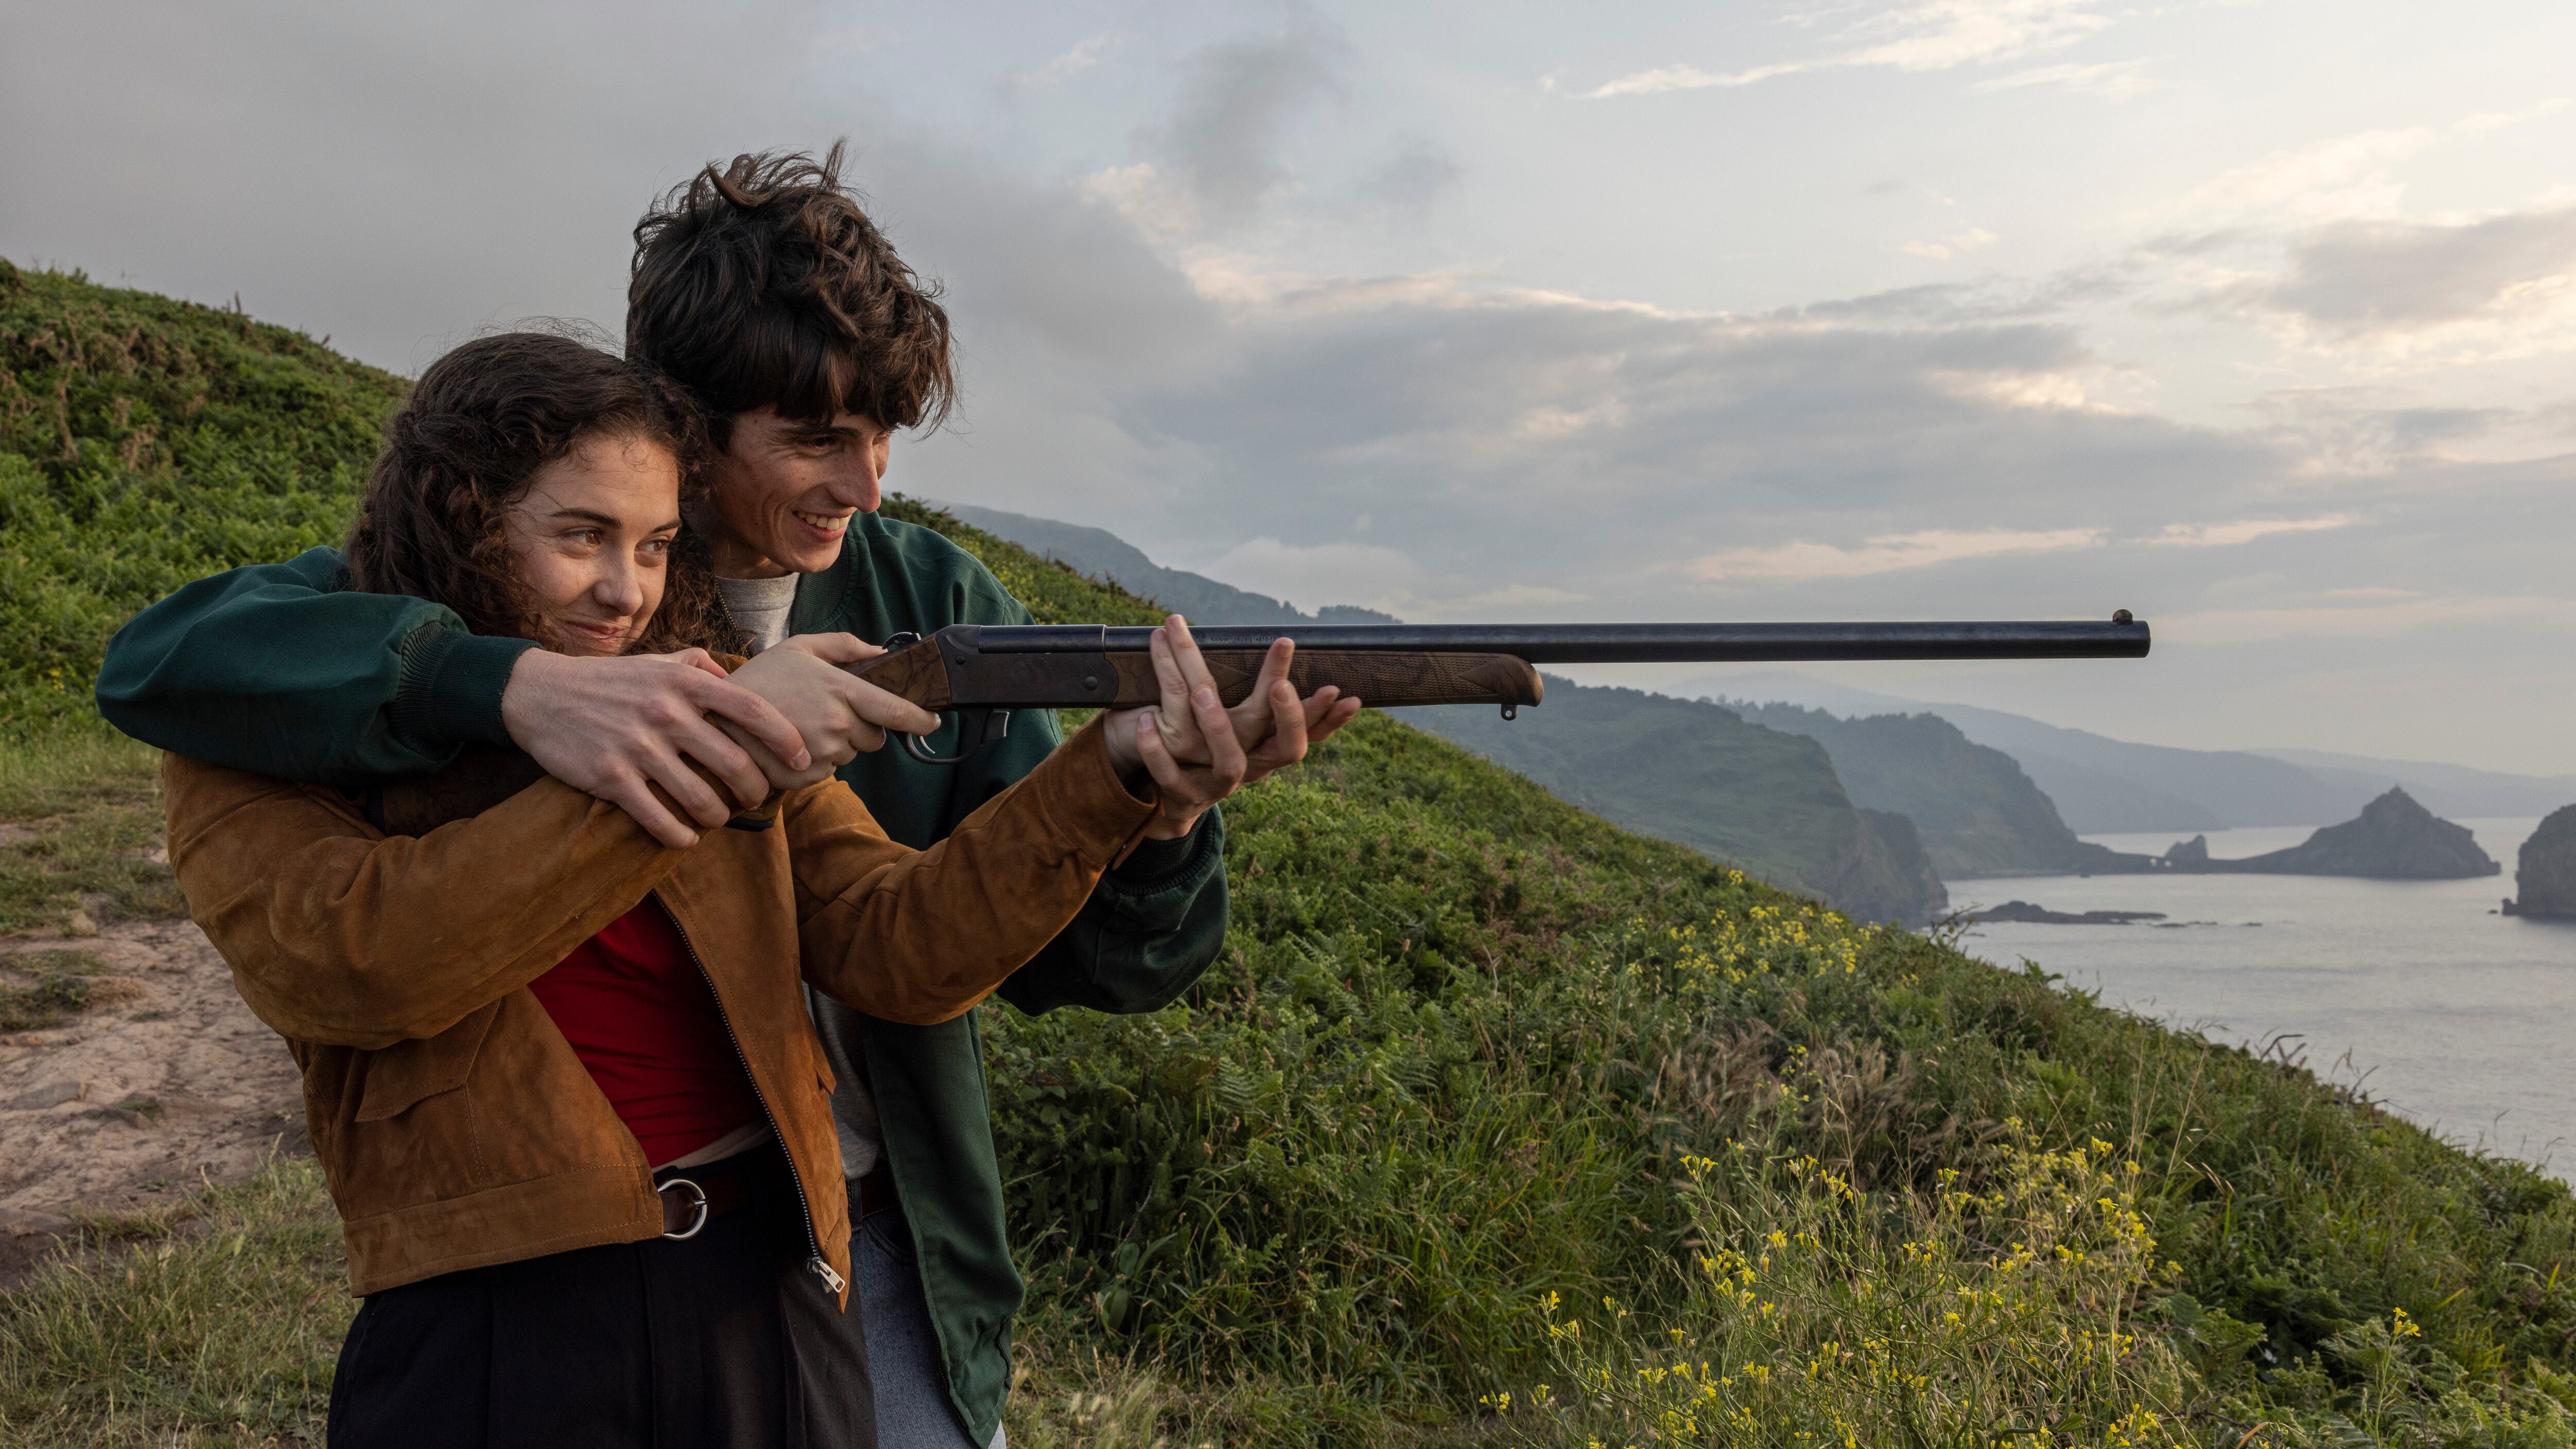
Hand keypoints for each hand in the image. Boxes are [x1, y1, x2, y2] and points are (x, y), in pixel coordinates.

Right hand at [501, 648, 810, 848]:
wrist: (540, 694)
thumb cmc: (608, 681)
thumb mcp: (655, 661)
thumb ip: (698, 665)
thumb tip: (734, 678)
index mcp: (685, 684)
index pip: (754, 712)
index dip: (786, 739)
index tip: (802, 759)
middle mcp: (667, 714)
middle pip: (736, 765)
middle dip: (756, 790)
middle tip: (757, 798)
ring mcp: (639, 748)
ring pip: (702, 800)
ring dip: (718, 817)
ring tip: (718, 817)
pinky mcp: (611, 778)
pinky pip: (660, 820)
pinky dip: (681, 836)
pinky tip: (686, 836)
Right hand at [718, 634, 944, 789]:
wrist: (715, 716)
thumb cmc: (760, 678)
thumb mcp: (800, 647)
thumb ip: (844, 646)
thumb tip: (880, 650)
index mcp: (842, 691)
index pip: (897, 711)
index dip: (921, 719)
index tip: (933, 721)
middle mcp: (837, 724)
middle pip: (874, 739)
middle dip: (861, 728)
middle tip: (827, 712)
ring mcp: (822, 754)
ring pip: (849, 756)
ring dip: (835, 745)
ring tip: (801, 725)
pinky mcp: (806, 776)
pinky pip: (826, 773)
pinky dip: (814, 762)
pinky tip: (791, 744)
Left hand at [1100, 616, 1365, 839]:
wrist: (1172, 799)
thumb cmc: (1211, 746)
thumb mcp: (1242, 727)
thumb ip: (1261, 695)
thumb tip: (1286, 645)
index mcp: (1267, 749)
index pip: (1307, 734)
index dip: (1323, 717)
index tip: (1336, 689)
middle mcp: (1251, 767)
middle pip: (1285, 749)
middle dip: (1288, 716)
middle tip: (1280, 684)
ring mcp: (1217, 783)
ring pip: (1226, 758)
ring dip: (1217, 723)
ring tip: (1203, 690)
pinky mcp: (1180, 793)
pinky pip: (1168, 774)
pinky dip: (1154, 748)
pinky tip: (1144, 718)